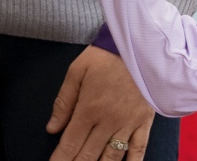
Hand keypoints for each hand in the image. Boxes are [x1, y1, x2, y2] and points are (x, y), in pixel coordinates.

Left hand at [46, 46, 155, 160]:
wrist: (140, 47)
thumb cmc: (105, 57)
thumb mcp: (77, 72)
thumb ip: (63, 102)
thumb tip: (52, 128)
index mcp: (89, 108)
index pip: (71, 142)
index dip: (61, 158)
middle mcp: (108, 121)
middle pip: (89, 153)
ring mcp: (128, 124)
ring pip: (112, 156)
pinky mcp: (144, 123)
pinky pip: (139, 149)